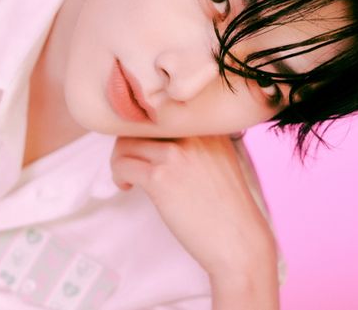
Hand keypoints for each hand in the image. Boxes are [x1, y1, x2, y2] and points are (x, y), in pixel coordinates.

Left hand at [110, 135, 277, 280]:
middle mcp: (192, 134)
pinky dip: (118, 175)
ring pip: (125, 143)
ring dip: (120, 160)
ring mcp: (175, 154)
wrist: (239, 242)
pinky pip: (122, 165)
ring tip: (128, 177)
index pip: (161, 114)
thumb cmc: (227, 208)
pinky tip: (128, 187)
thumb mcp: (220, 160)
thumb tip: (155, 138)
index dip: (146, 131)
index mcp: (207, 127)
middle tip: (131, 163)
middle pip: (140, 125)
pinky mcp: (160, 177)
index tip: (144, 149)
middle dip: (129, 144)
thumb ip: (195, 143)